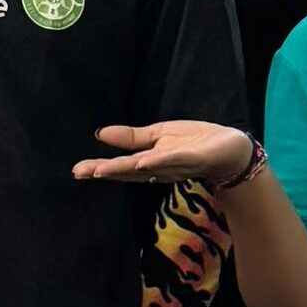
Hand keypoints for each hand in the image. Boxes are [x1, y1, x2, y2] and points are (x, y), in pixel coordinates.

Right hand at [71, 121, 256, 185]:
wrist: (230, 149)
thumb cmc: (194, 142)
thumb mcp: (159, 135)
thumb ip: (132, 138)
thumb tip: (100, 134)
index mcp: (149, 162)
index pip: (120, 166)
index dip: (99, 168)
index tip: (76, 170)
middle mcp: (158, 168)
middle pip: (127, 170)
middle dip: (104, 171)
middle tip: (80, 173)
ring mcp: (174, 164)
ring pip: (145, 168)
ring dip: (123, 169)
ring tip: (101, 169)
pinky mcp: (192, 158)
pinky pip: (172, 160)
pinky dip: (156, 161)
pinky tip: (141, 162)